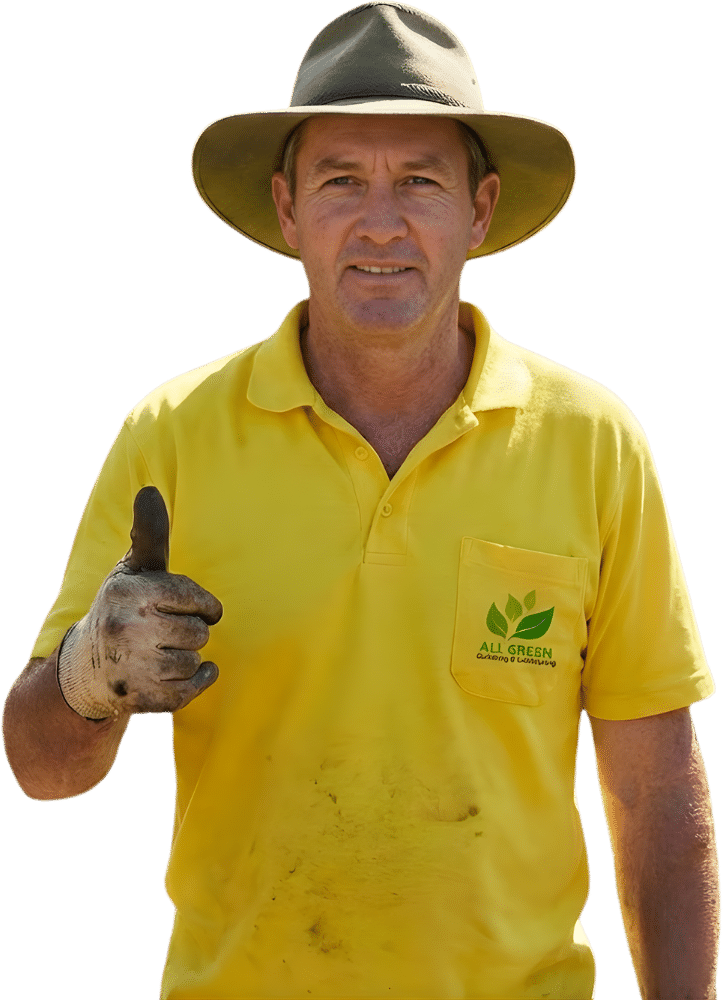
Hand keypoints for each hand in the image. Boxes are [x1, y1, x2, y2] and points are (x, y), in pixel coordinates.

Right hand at [58, 487, 222, 718]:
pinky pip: (191, 690)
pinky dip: (198, 680)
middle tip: (171, 632)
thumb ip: (150, 535)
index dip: (204, 604)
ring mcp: (131, 667)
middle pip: (197, 632)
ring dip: (189, 657)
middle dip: (192, 631)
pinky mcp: (140, 699)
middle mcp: (126, 630)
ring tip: (166, 651)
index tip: (200, 608)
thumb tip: (150, 490)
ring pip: (193, 660)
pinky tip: (185, 672)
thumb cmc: (121, 609)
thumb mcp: (131, 571)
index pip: (191, 596)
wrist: (84, 670)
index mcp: (128, 593)